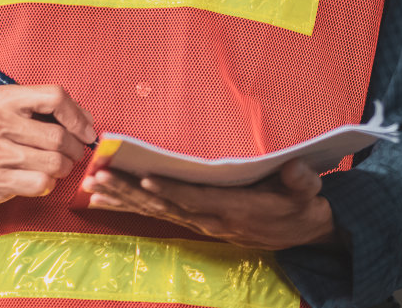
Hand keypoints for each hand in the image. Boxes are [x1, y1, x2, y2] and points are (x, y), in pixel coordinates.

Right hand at [0, 85, 94, 210]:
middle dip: (75, 148)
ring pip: (54, 162)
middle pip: (59, 135)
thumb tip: (85, 120)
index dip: (78, 115)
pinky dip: (48, 184)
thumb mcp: (4, 110)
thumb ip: (40, 109)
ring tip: (55, 166)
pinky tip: (40, 179)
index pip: (55, 97)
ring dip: (63, 167)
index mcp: (5, 98)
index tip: (85, 130)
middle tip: (72, 153)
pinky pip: (41, 183)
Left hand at [82, 160, 339, 250]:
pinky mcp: (198, 221)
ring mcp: (202, 223)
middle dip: (129, 193)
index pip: (196, 200)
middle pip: (164, 206)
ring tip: (92, 186)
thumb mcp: (309, 192)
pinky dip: (132, 204)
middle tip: (98, 179)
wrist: (303, 233)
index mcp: (234, 210)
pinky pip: (159, 214)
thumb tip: (292, 167)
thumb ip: (302, 181)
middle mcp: (212, 220)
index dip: (171, 192)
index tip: (145, 180)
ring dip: (122, 199)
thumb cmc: (301, 206)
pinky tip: (107, 198)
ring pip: (155, 211)